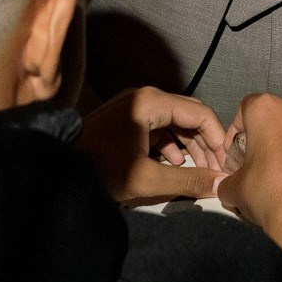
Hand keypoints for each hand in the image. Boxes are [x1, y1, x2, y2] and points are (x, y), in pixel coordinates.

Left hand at [74, 86, 225, 204]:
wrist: (57, 170)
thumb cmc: (100, 170)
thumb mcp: (147, 180)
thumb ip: (187, 181)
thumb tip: (218, 184)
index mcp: (151, 102)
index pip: (199, 113)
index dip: (217, 137)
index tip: (225, 161)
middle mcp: (144, 96)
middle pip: (188, 114)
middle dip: (205, 141)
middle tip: (215, 168)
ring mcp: (132, 105)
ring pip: (173, 120)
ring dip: (189, 144)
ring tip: (197, 169)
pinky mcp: (124, 117)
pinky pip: (157, 125)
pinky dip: (170, 142)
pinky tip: (173, 162)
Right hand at [217, 94, 281, 247]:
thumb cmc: (267, 192)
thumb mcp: (234, 188)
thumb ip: (227, 181)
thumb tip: (225, 186)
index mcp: (267, 108)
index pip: (245, 109)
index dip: (235, 132)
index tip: (234, 153)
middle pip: (272, 117)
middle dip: (261, 137)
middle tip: (253, 163)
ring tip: (275, 172)